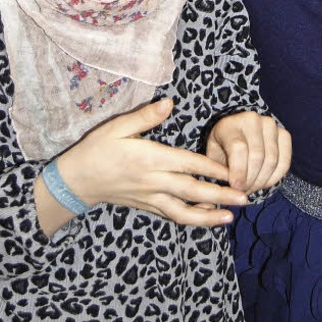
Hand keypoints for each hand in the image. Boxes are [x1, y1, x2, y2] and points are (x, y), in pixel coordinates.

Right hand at [57, 98, 248, 226]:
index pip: (187, 164)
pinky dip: (191, 219)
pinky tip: (206, 218)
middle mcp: (153, 181)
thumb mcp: (118, 126)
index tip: (234, 171)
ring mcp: (150, 198)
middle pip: (192, 190)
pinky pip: (172, 216)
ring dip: (208, 216)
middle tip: (245, 198)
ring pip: (184, 211)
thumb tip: (170, 102)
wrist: (76, 181)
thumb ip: (146, 116)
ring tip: (230, 217)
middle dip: (220, 195)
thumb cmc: (97, 149)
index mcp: (150, 159)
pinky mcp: (146, 207)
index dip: (212, 168)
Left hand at [206, 111, 291, 193]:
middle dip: (251, 180)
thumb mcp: (213, 158)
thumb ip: (220, 171)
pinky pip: (284, 161)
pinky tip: (264, 182)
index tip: (236, 188)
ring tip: (251, 188)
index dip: (239, 171)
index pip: (238, 148)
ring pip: (272, 160)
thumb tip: (234, 189)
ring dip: (262, 181)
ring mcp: (270, 125)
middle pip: (257, 157)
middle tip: (243, 191)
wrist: (235, 135)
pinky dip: (275, 178)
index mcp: (229, 124)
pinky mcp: (283, 134)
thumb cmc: (222, 149)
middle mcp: (251, 120)